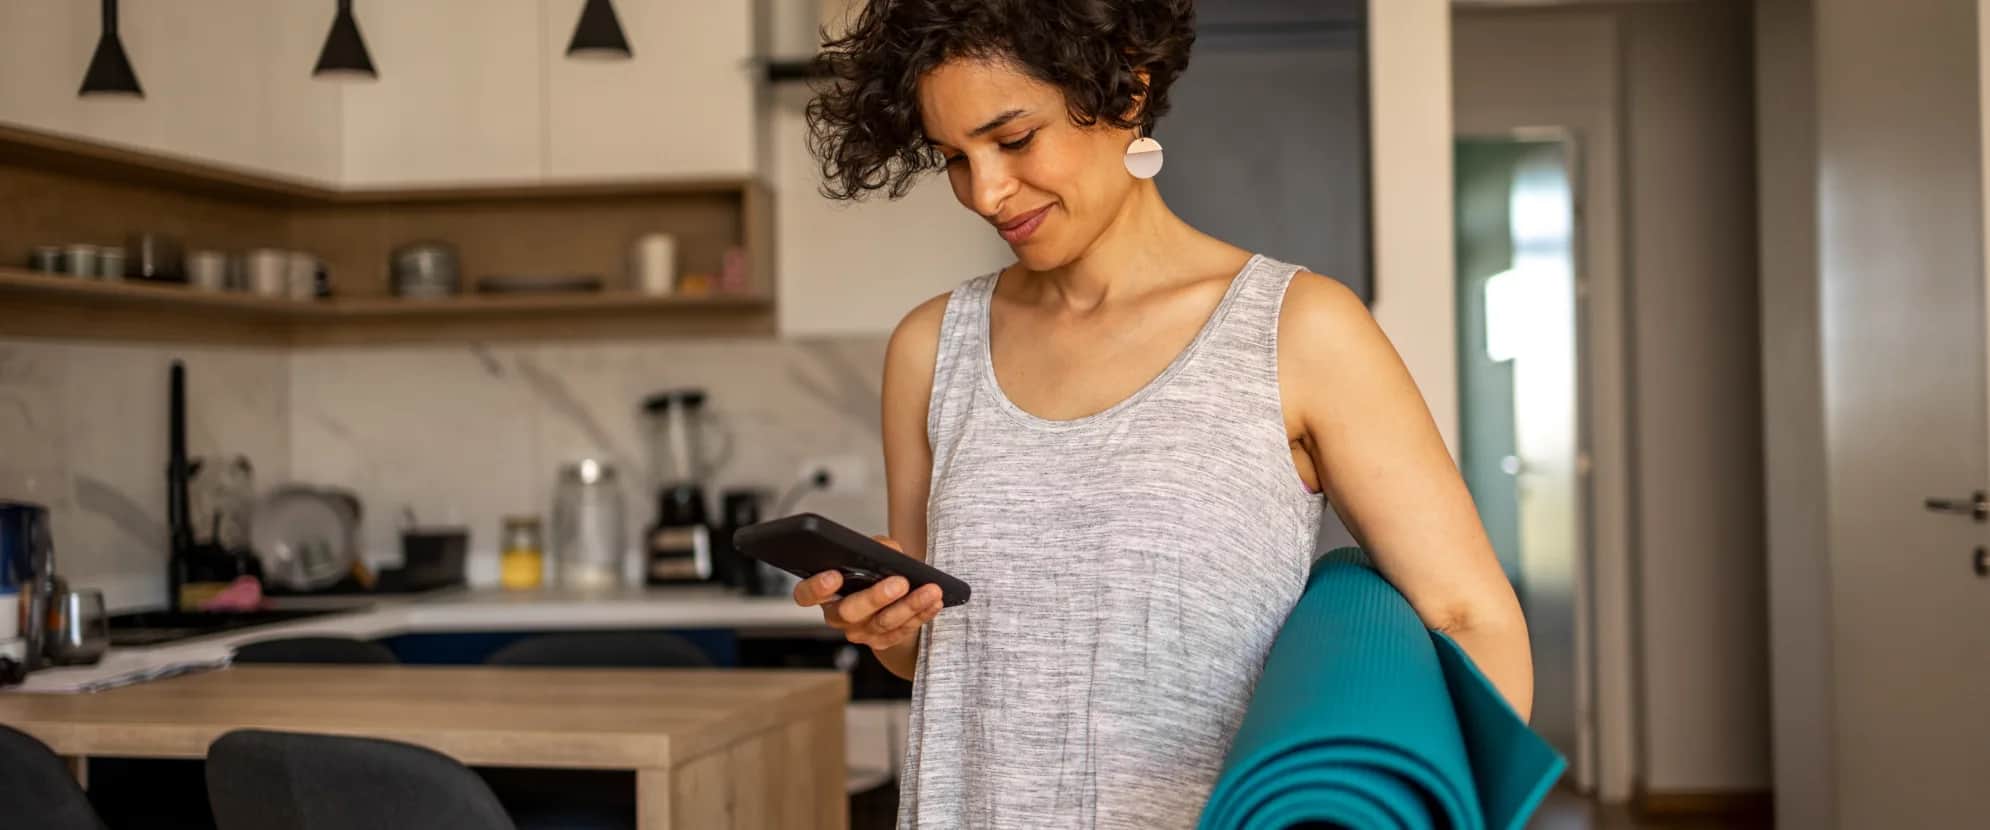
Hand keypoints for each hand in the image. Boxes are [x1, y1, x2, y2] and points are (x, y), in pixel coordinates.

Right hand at [791, 536, 945, 651]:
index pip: (806, 594)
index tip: (834, 575)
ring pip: (882, 623)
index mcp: (824, 593)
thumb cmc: (872, 572)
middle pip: (849, 612)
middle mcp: (837, 617)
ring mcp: (860, 632)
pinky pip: (902, 631)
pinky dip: (921, 614)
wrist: (887, 599)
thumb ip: (876, 548)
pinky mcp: (882, 642)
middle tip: (899, 582)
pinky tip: (934, 601)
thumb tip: (890, 551)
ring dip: (910, 605)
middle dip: (875, 597)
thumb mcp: (870, 553)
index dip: (816, 588)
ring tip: (930, 590)